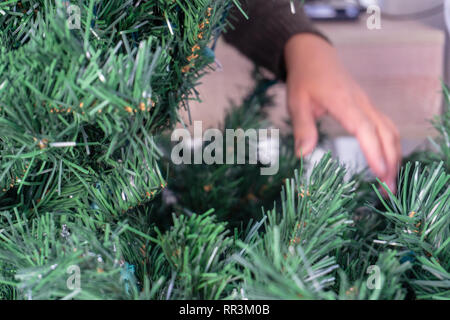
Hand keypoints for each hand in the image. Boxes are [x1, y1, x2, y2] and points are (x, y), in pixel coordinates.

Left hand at [284, 33, 400, 192]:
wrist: (313, 55)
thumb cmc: (304, 79)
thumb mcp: (296, 103)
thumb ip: (303, 128)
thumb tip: (304, 155)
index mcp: (343, 102)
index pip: (364, 128)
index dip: (374, 151)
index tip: (380, 173)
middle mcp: (361, 103)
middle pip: (385, 132)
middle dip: (390, 161)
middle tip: (388, 190)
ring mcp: (367, 103)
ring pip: (390, 129)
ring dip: (394, 155)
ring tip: (390, 181)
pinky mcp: (368, 106)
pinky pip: (386, 126)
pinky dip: (391, 145)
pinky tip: (388, 160)